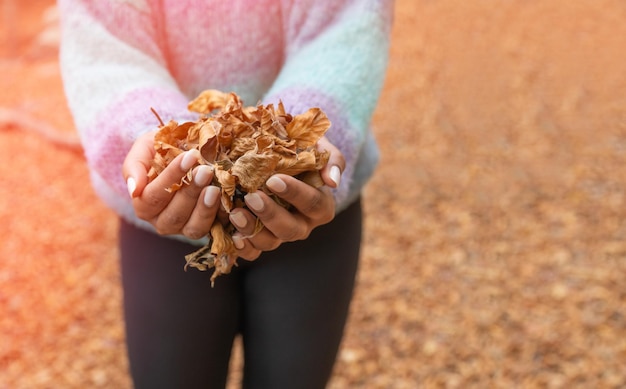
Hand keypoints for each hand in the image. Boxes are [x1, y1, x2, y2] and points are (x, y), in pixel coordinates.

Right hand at [122, 131, 220, 238]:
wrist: (183, 151)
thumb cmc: (161, 149)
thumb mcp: (144, 149)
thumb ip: (134, 167)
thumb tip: (133, 190)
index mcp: (143, 205)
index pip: (153, 197)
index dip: (171, 178)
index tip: (189, 157)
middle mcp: (161, 221)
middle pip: (174, 215)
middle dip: (190, 192)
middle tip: (205, 170)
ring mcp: (184, 228)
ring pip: (193, 228)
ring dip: (205, 208)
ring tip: (215, 188)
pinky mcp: (205, 228)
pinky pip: (212, 229)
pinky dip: (220, 215)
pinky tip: (226, 198)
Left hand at [229, 136, 344, 259]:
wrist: (277, 158)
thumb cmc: (299, 150)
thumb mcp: (317, 147)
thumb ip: (330, 159)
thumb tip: (332, 181)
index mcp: (320, 205)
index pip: (314, 203)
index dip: (295, 194)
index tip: (274, 180)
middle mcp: (302, 224)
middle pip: (291, 229)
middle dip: (270, 214)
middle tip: (251, 197)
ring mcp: (280, 234)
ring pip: (271, 242)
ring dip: (252, 230)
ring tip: (235, 213)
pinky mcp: (260, 239)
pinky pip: (253, 252)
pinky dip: (243, 248)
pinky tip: (233, 236)